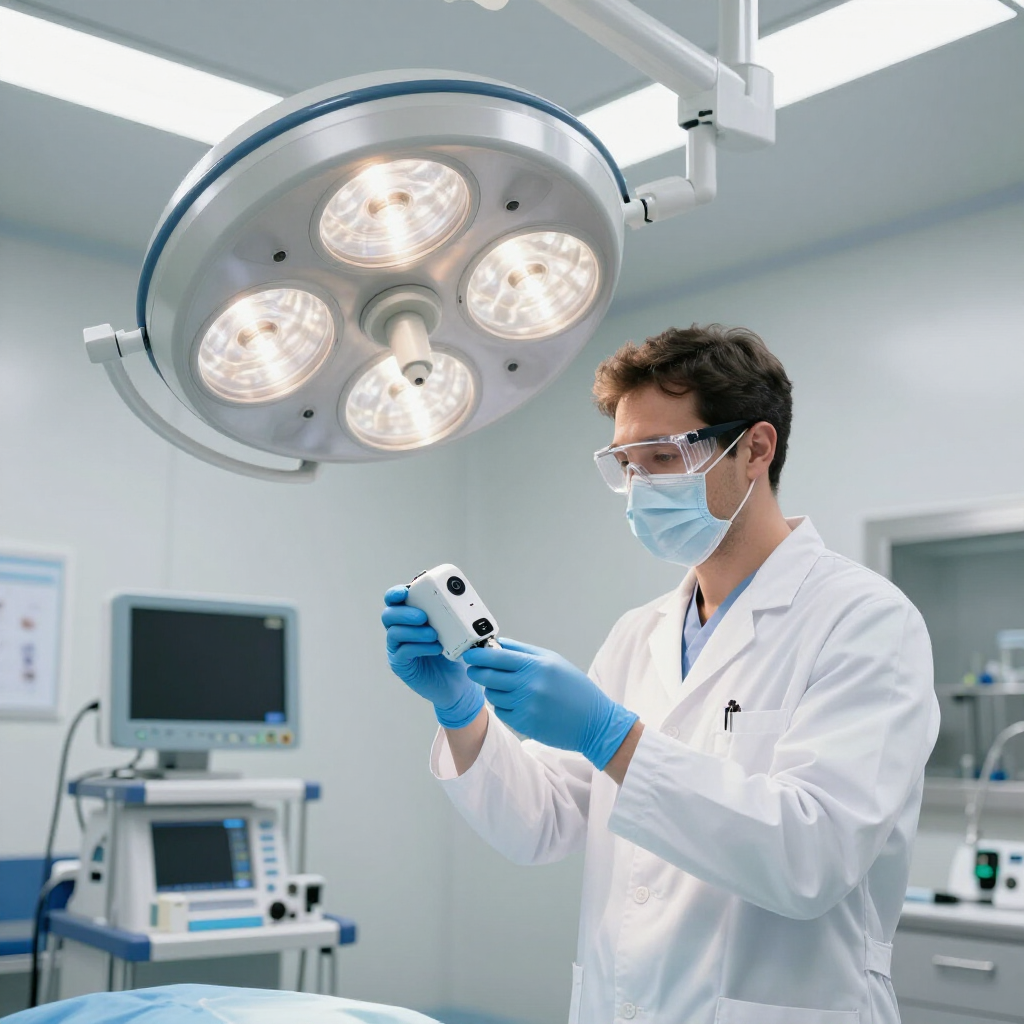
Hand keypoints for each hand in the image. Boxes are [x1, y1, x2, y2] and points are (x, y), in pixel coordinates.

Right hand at [381, 586, 483, 729]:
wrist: (457, 683)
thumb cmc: (453, 651)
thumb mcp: (455, 628)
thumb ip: (452, 612)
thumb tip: (461, 596)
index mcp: (409, 615)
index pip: (394, 600)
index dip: (395, 593)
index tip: (405, 592)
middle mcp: (399, 629)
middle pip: (389, 615)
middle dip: (405, 613)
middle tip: (423, 617)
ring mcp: (397, 648)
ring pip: (394, 633)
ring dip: (414, 631)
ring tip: (434, 634)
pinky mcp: (401, 665)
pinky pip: (403, 652)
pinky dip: (420, 648)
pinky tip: (435, 648)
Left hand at [462, 638, 637, 769]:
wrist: (594, 722)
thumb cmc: (575, 688)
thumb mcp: (554, 661)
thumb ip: (524, 651)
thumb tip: (498, 644)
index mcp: (536, 665)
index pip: (496, 657)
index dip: (478, 655)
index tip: (469, 653)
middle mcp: (529, 685)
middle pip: (487, 676)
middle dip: (477, 671)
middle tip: (476, 669)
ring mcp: (525, 706)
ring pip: (492, 695)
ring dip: (493, 689)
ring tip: (506, 687)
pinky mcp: (523, 724)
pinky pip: (501, 712)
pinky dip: (503, 706)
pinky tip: (516, 703)